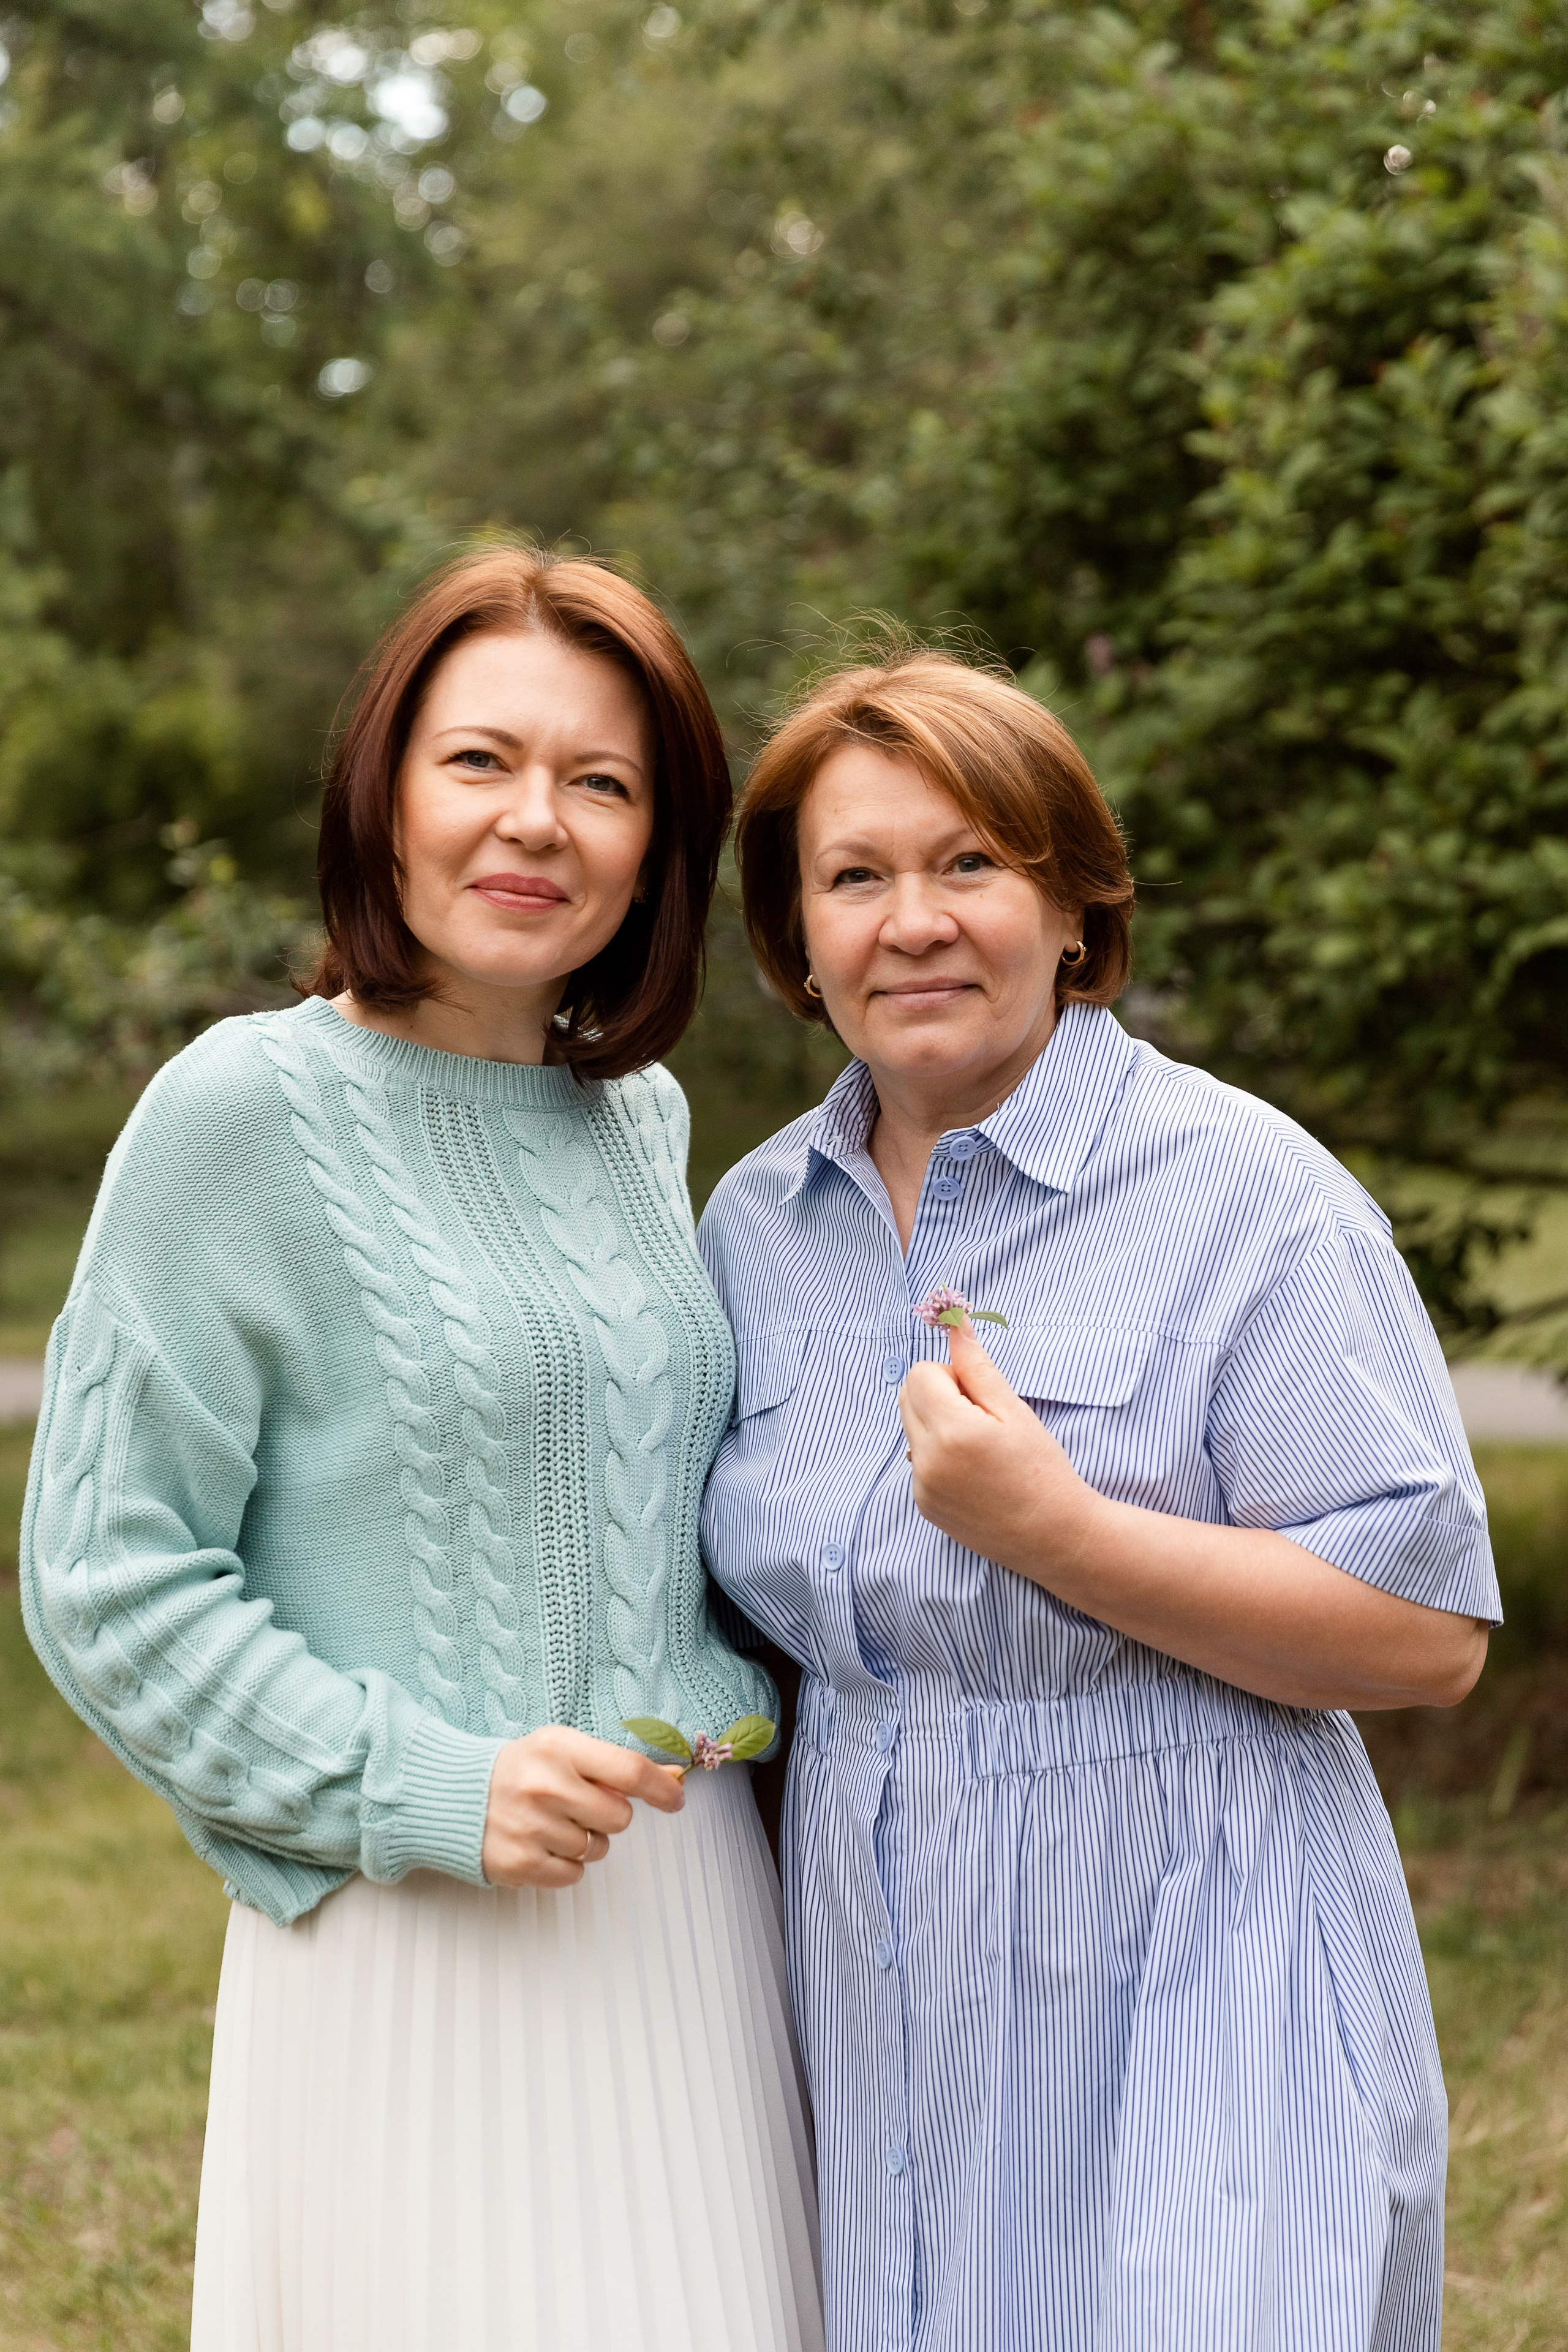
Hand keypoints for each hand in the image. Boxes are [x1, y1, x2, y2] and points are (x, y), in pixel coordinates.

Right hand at [480, 1725, 685, 1889]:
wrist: (454, 1795)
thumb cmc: (521, 1769)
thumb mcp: (564, 1749)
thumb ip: (617, 1764)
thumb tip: (675, 1778)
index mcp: (559, 1748)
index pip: (629, 1770)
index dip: (662, 1788)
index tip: (676, 1798)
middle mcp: (545, 1786)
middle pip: (620, 1817)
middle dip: (610, 1815)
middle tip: (580, 1804)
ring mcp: (530, 1828)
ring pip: (597, 1849)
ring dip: (585, 1840)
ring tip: (552, 1822)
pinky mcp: (519, 1864)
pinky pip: (574, 1875)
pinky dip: (566, 1864)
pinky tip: (542, 1843)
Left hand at [899, 1315, 1098, 1578]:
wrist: (1053, 1535)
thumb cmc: (1042, 1469)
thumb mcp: (1014, 1411)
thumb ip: (976, 1366)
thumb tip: (953, 1323)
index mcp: (952, 1430)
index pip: (919, 1373)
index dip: (950, 1376)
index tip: (979, 1397)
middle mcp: (928, 1460)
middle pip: (907, 1397)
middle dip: (938, 1395)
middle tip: (980, 1418)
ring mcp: (921, 1486)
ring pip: (911, 1429)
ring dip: (937, 1426)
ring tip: (979, 1449)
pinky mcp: (923, 1505)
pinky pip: (918, 1461)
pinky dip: (938, 1457)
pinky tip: (974, 1473)